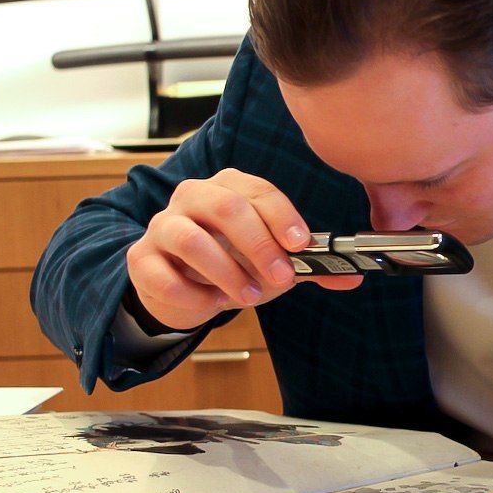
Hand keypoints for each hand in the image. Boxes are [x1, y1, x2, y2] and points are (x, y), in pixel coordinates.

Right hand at [126, 169, 362, 329]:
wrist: (178, 285)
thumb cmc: (230, 263)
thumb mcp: (271, 263)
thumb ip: (308, 267)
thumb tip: (351, 277)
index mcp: (228, 188)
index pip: (258, 191)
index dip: (282, 216)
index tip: (301, 246)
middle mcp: (193, 197)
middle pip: (226, 207)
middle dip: (259, 244)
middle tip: (281, 278)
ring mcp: (163, 225)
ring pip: (189, 238)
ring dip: (225, 271)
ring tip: (248, 297)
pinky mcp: (141, 258)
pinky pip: (162, 274)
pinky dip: (191, 294)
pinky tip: (210, 304)